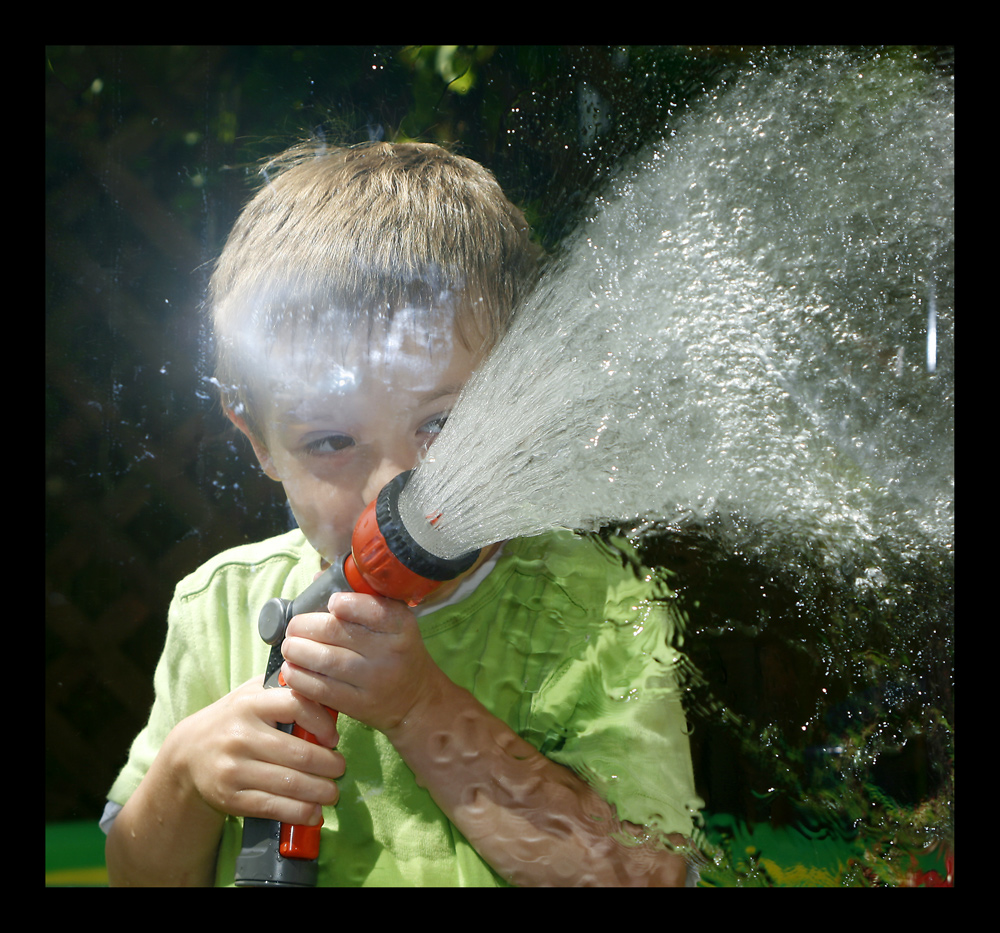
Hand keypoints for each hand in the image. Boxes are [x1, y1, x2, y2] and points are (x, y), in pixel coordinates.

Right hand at [168, 678, 343, 826]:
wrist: (188, 753)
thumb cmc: (234, 719)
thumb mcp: (253, 694)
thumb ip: (286, 689)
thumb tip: (329, 694)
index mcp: (250, 703)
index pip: (297, 705)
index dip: (323, 723)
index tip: (333, 737)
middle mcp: (241, 735)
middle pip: (299, 753)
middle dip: (329, 765)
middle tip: (340, 769)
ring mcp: (234, 768)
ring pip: (290, 784)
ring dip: (320, 792)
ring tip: (332, 792)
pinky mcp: (230, 797)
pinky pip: (273, 807)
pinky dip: (299, 812)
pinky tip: (313, 812)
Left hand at [279, 592, 444, 734]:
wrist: (416, 698)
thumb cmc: (397, 652)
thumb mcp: (393, 623)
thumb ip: (360, 600)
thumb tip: (317, 579)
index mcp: (400, 626)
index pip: (372, 610)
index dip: (346, 604)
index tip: (331, 603)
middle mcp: (389, 652)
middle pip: (336, 632)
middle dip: (305, 626)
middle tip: (294, 627)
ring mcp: (374, 680)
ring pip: (324, 661)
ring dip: (297, 651)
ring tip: (290, 647)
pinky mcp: (359, 704)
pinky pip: (321, 690)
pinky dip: (299, 678)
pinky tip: (292, 670)